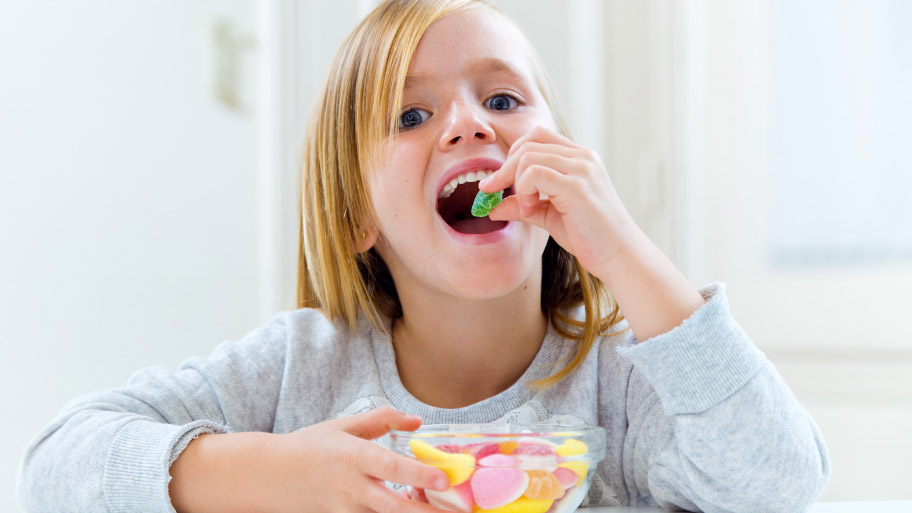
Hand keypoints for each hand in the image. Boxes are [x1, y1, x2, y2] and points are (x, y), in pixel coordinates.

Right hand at [170, 407, 449, 512]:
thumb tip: (417, 421)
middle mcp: (351, 487)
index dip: (418, 474)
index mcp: (354, 456)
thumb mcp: (344, 426)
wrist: (268, 475)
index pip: (391, 466)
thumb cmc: (309, 446)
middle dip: (426, 512)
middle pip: (394, 505)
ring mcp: (344, 509)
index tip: (443, 478)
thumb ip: (382, 420)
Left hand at [479, 126, 637, 276]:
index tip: (496, 182)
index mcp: (579, 158)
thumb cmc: (589, 236)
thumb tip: (492, 207)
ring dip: (515, 182)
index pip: (537, 137)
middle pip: (528, 143)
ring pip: (528, 156)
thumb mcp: (549, 216)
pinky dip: (524, 190)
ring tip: (527, 208)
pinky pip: (534, 173)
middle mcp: (582, 157)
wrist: (619, 256)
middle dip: (504, 168)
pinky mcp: (577, 186)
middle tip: (493, 192)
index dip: (511, 155)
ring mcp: (582, 169)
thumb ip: (523, 206)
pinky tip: (531, 209)